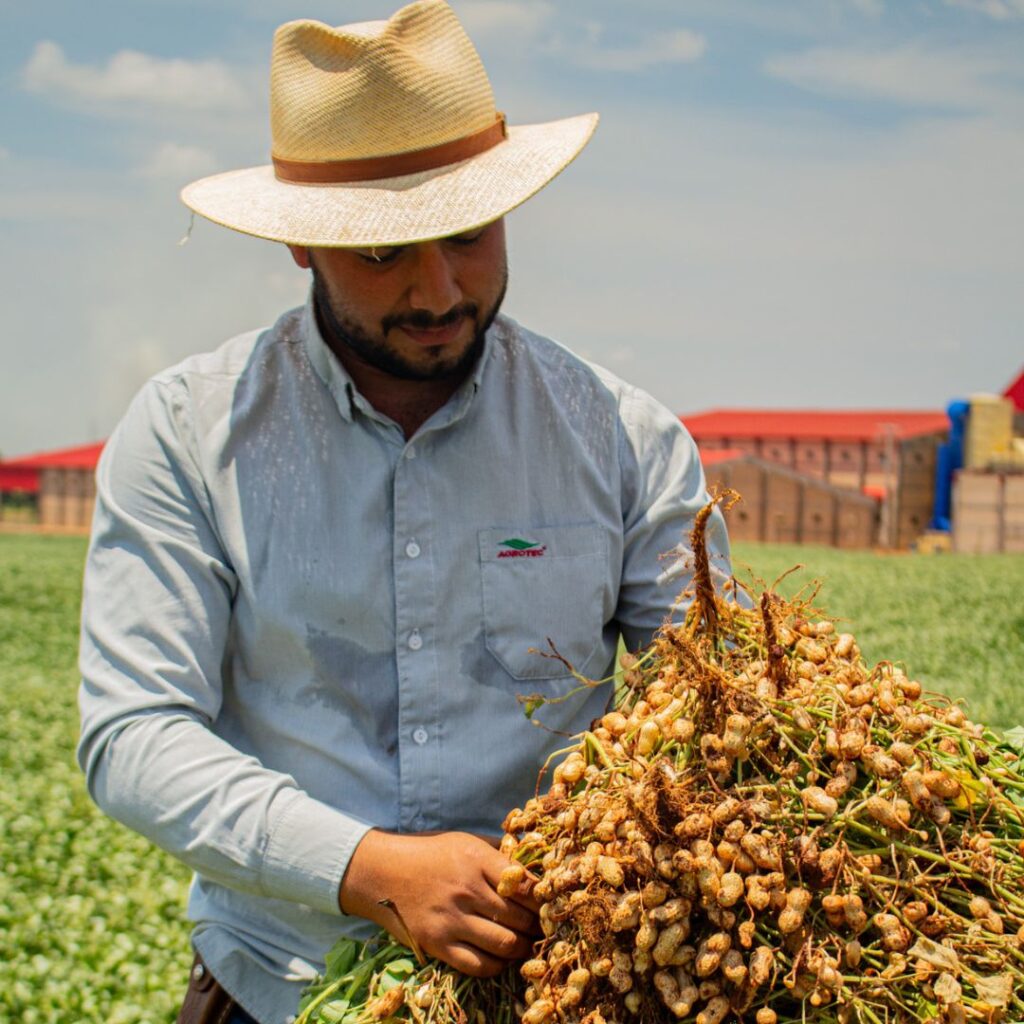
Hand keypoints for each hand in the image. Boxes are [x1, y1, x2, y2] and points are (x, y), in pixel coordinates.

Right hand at [339, 829, 537, 975]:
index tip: (551, 903)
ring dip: (522, 947)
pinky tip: (502, 957)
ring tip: (528, 944)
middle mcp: (467, 890)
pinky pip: (479, 964)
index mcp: (477, 859)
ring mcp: (452, 920)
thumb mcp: (464, 841)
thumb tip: (531, 864)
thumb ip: (496, 852)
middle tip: (545, 928)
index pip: (525, 883)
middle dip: (538, 926)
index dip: (544, 898)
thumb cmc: (429, 853)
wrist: (382, 872)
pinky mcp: (438, 944)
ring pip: (504, 943)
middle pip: (519, 917)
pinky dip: (497, 965)